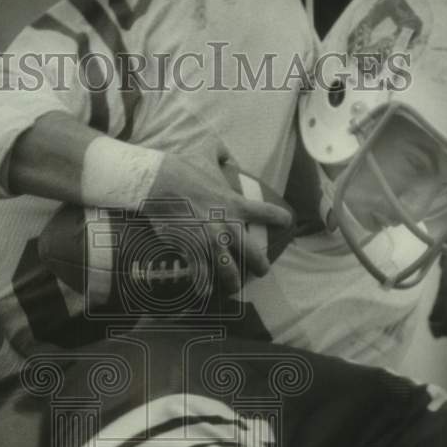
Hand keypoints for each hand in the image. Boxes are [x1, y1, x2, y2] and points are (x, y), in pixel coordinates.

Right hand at [149, 152, 292, 293]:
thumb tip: (227, 155)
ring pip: (228, 269)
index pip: (267, 213)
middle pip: (252, 252)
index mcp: (236, 204)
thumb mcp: (206, 152)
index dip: (280, 218)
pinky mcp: (191, 249)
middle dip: (260, 264)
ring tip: (233, 289)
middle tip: (263, 271)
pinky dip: (202, 285)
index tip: (287, 222)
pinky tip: (203, 294)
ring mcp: (210, 240)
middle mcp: (227, 226)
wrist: (159, 182)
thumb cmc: (183, 167)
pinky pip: (200, 273)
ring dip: (232, 282)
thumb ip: (221, 154)